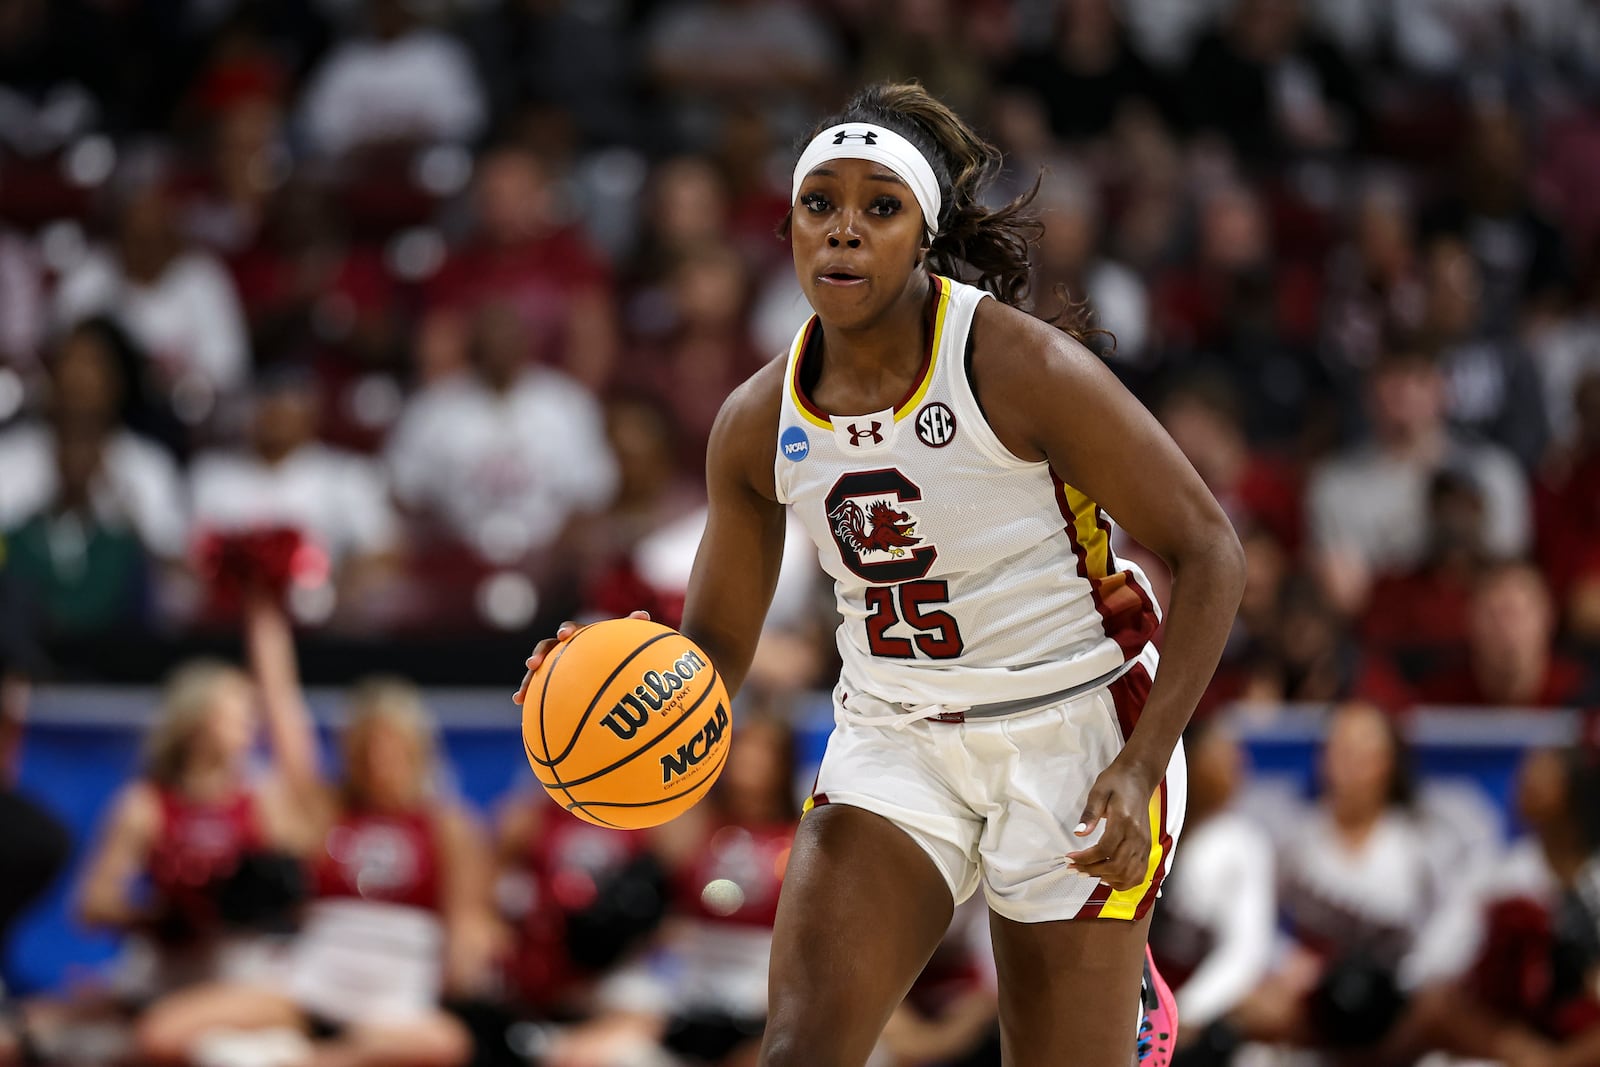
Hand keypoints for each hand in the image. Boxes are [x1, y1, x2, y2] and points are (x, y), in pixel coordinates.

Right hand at [512, 611, 650, 704]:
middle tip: (533, 664)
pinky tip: (520, 704)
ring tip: (521, 695)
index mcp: (580, 637)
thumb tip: (643, 615)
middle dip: (539, 654)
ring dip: (528, 681)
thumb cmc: (616, 650)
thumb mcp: (624, 642)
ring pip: (538, 671)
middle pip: (547, 648)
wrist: (607, 662)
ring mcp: (555, 665)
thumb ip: (631, 629)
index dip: (566, 631)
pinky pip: (539, 688)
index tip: (564, 635)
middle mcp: (563, 648)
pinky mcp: (551, 681)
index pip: (571, 630)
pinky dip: (529, 695)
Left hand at [1066, 757, 1156, 890]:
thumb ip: (1089, 813)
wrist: (1138, 778)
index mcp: (1124, 821)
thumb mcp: (1098, 791)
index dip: (1085, 859)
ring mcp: (1145, 843)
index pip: (1105, 849)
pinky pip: (1140, 873)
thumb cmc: (1117, 782)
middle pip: (1116, 866)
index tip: (1069, 859)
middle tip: (1074, 869)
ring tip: (1088, 874)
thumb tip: (1079, 832)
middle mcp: (1138, 835)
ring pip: (1129, 874)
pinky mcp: (1147, 847)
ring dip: (1108, 879)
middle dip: (1092, 871)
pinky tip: (1109, 878)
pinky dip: (1125, 881)